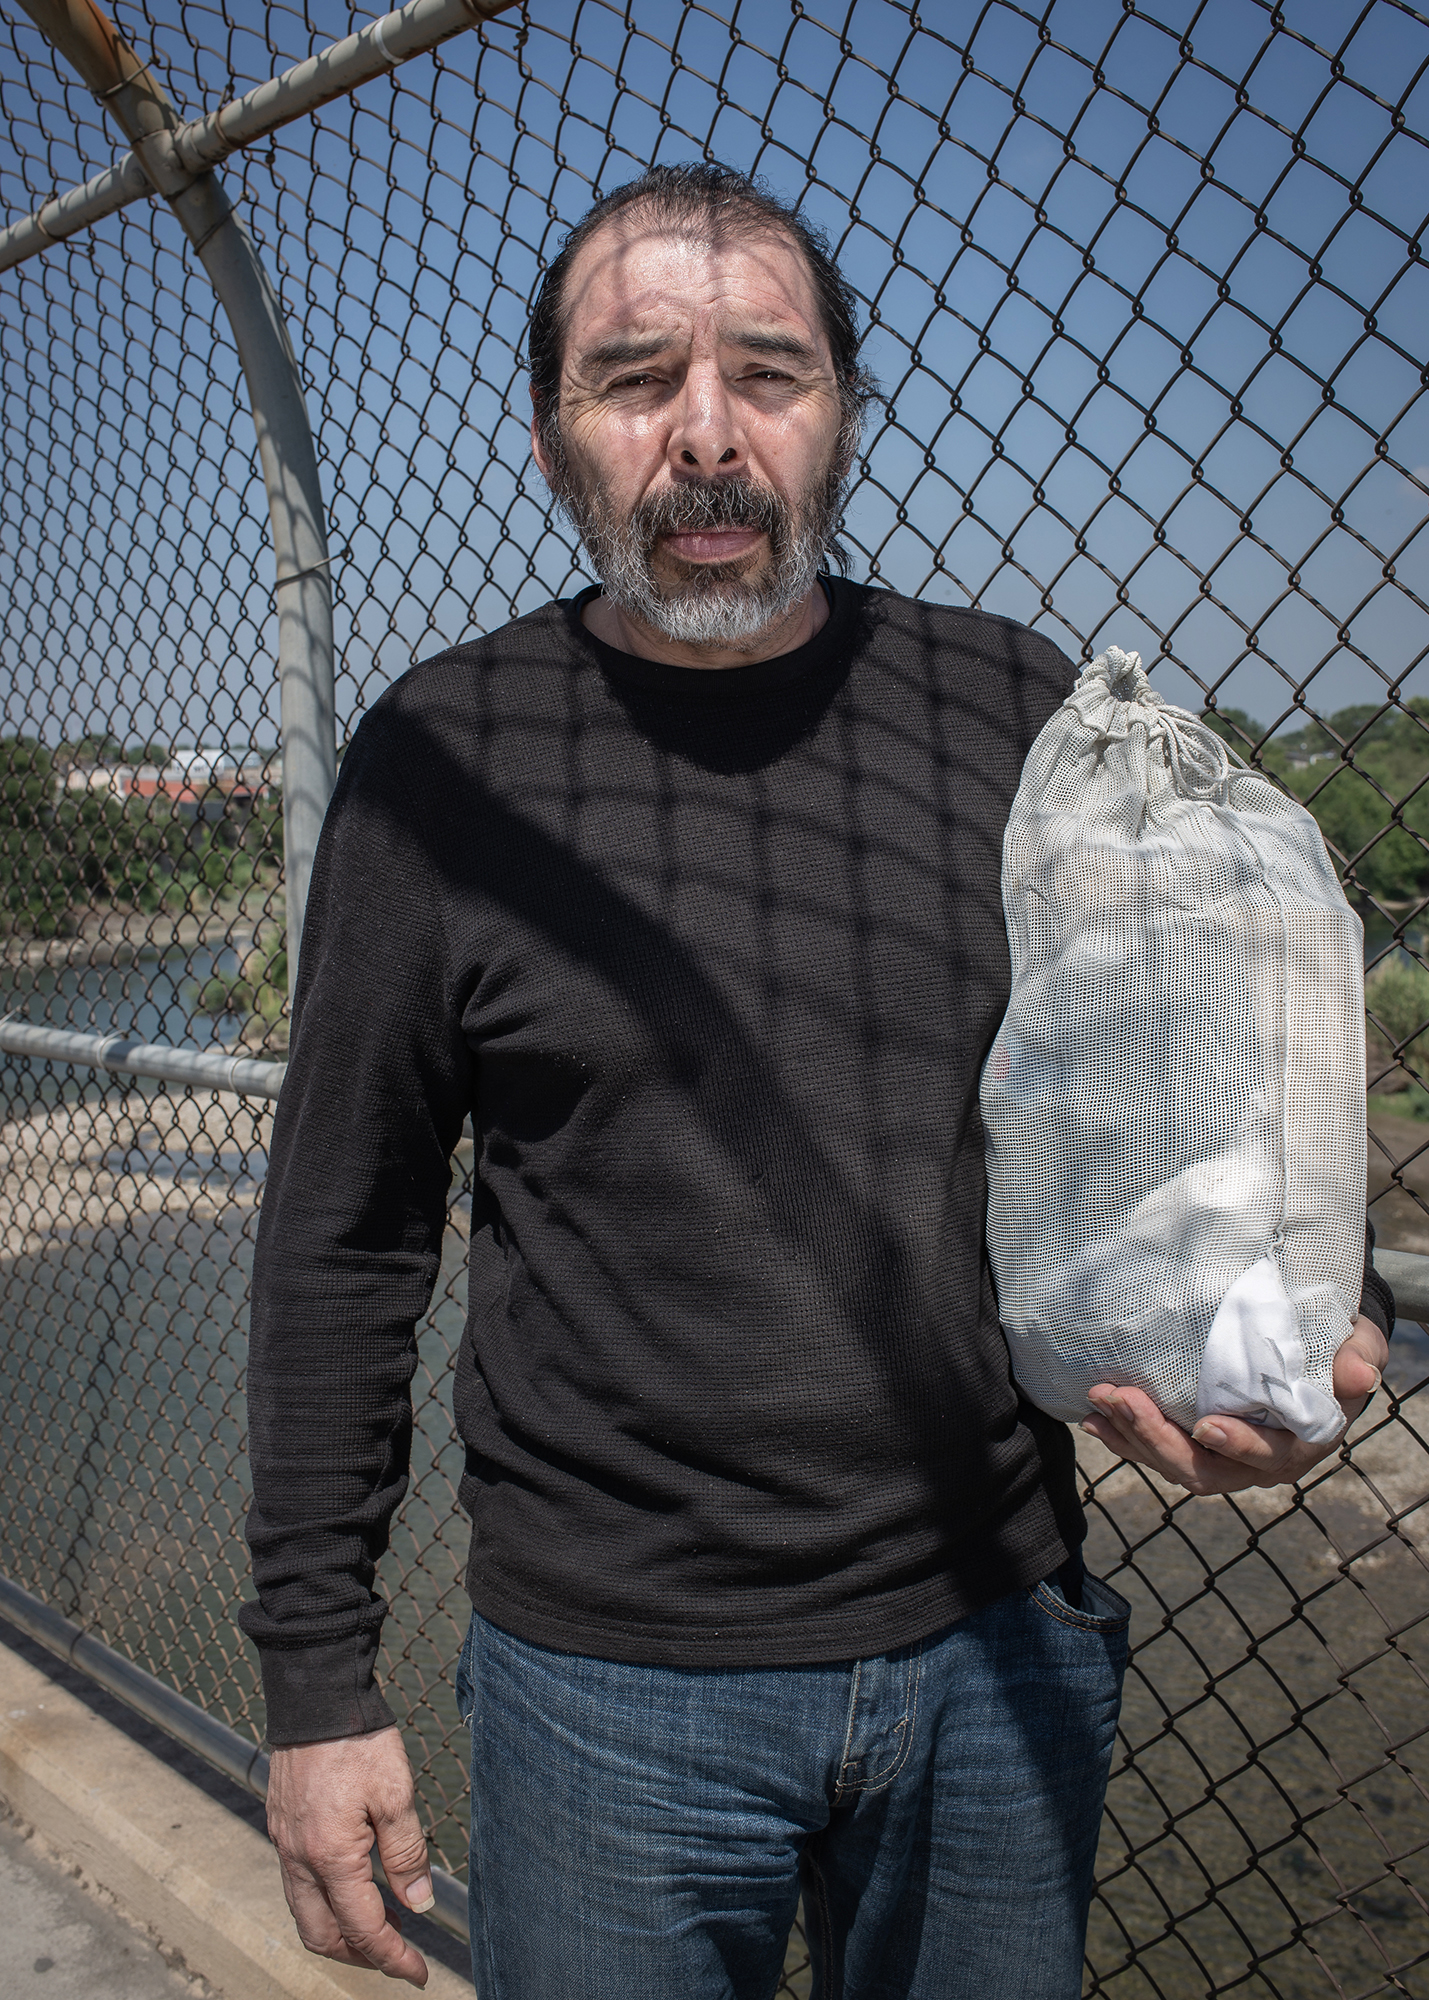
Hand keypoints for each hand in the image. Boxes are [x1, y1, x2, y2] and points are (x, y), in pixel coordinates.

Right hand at [266, 1723, 431, 1985]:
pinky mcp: (281, 1826)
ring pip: (305, 1914)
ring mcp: (285, 1843)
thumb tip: (418, 1906)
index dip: (393, 1958)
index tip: (417, 1973)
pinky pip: (297, 1885)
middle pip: (323, 1936)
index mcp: (331, 1856)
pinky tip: (352, 1884)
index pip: (363, 1928)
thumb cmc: (358, 1740)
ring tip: (379, 1924)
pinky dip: (324, 1901)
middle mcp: (299, 1858)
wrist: (315, 1696)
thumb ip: (407, 1854)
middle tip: (396, 1954)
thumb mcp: (395, 1795)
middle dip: (360, 1955)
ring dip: (340, 1931)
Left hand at [1081, 1313, 1388, 1496]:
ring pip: (1173, 1464)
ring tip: (1100, 1401)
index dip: (1238, 1446)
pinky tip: (1095, 1419)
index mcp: (1300, 1445)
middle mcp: (1258, 1464)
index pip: (1267, 1457)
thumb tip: (1358, 1374)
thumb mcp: (1359, 1349)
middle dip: (1158, 1438)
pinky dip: (1125, 1438)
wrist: (1320, 1356)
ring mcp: (1224, 1459)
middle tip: (1122, 1399)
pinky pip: (1157, 1452)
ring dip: (1132, 1436)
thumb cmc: (1339, 1352)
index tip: (1205, 1425)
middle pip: (1204, 1470)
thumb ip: (1360, 1360)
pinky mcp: (1196, 1446)